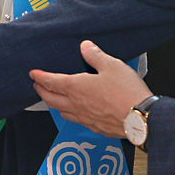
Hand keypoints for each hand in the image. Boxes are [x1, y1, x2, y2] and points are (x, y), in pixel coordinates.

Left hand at [28, 41, 150, 137]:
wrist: (140, 119)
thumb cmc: (127, 93)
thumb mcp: (112, 65)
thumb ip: (96, 55)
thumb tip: (85, 47)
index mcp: (76, 87)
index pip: (51, 82)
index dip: (40, 77)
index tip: (33, 74)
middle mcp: (76, 105)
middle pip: (50, 99)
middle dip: (41, 91)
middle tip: (37, 86)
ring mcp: (84, 118)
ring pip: (61, 112)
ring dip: (53, 104)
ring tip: (53, 99)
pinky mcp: (95, 127)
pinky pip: (76, 120)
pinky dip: (70, 114)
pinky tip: (75, 113)